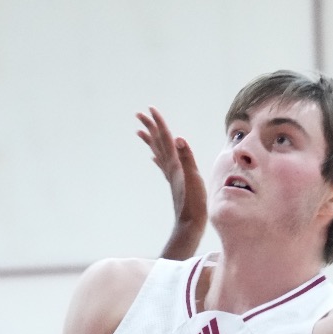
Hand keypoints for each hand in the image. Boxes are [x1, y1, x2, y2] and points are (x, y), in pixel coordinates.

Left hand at [137, 108, 205, 234]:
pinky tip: (153, 157)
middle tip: (139, 114)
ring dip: (150, 140)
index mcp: (174, 164)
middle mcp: (169, 167)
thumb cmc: (193, 203)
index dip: (158, 123)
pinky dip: (157, 157)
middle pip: (158, 142)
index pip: (165, 137)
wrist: (189, 224)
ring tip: (140, 131)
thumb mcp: (193, 179)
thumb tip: (178, 138)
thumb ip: (186, 158)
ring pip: (157, 152)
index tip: (150, 109)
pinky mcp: (173, 182)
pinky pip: (162, 165)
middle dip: (149, 127)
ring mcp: (170, 175)